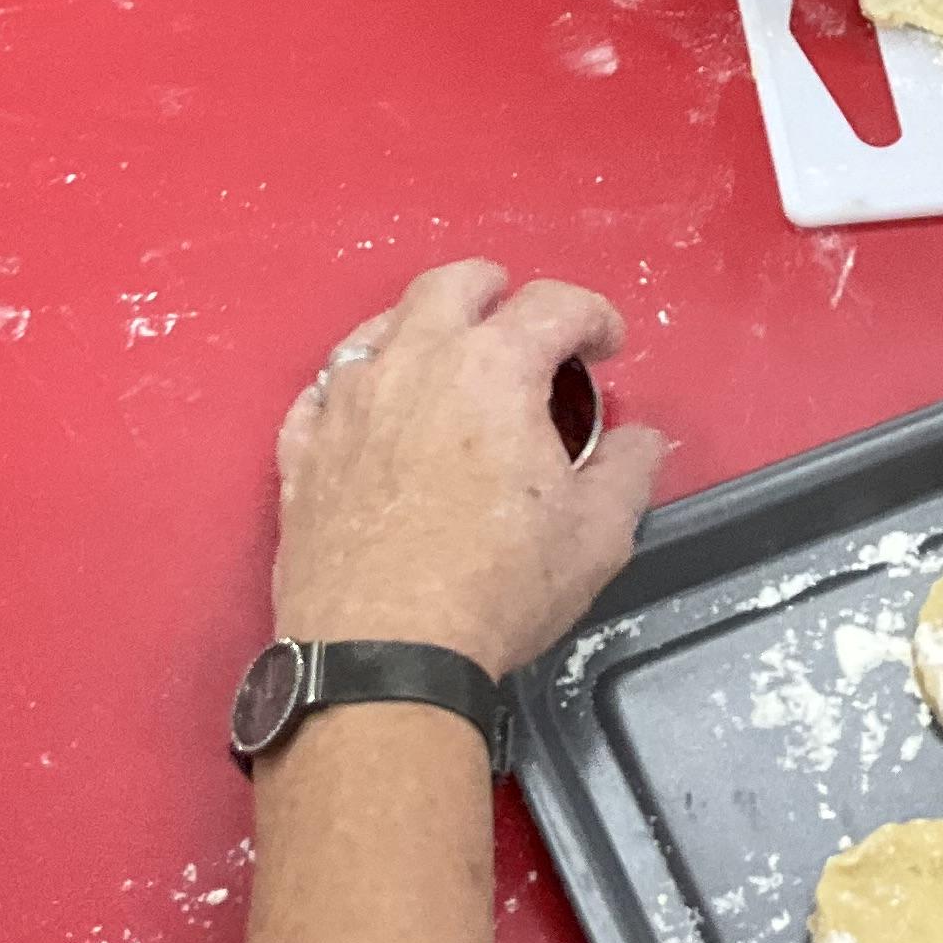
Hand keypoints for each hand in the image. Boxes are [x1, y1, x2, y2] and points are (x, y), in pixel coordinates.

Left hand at [270, 261, 669, 682]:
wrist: (382, 658)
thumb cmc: (497, 588)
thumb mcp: (598, 534)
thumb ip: (630, 470)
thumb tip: (641, 440)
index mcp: (493, 368)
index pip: (554, 304)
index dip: (593, 315)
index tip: (608, 347)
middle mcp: (412, 362)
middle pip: (452, 284)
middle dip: (496, 290)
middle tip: (518, 320)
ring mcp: (345, 404)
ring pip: (377, 326)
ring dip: (421, 328)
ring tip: (444, 359)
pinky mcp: (300, 452)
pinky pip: (321, 391)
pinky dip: (353, 387)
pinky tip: (368, 411)